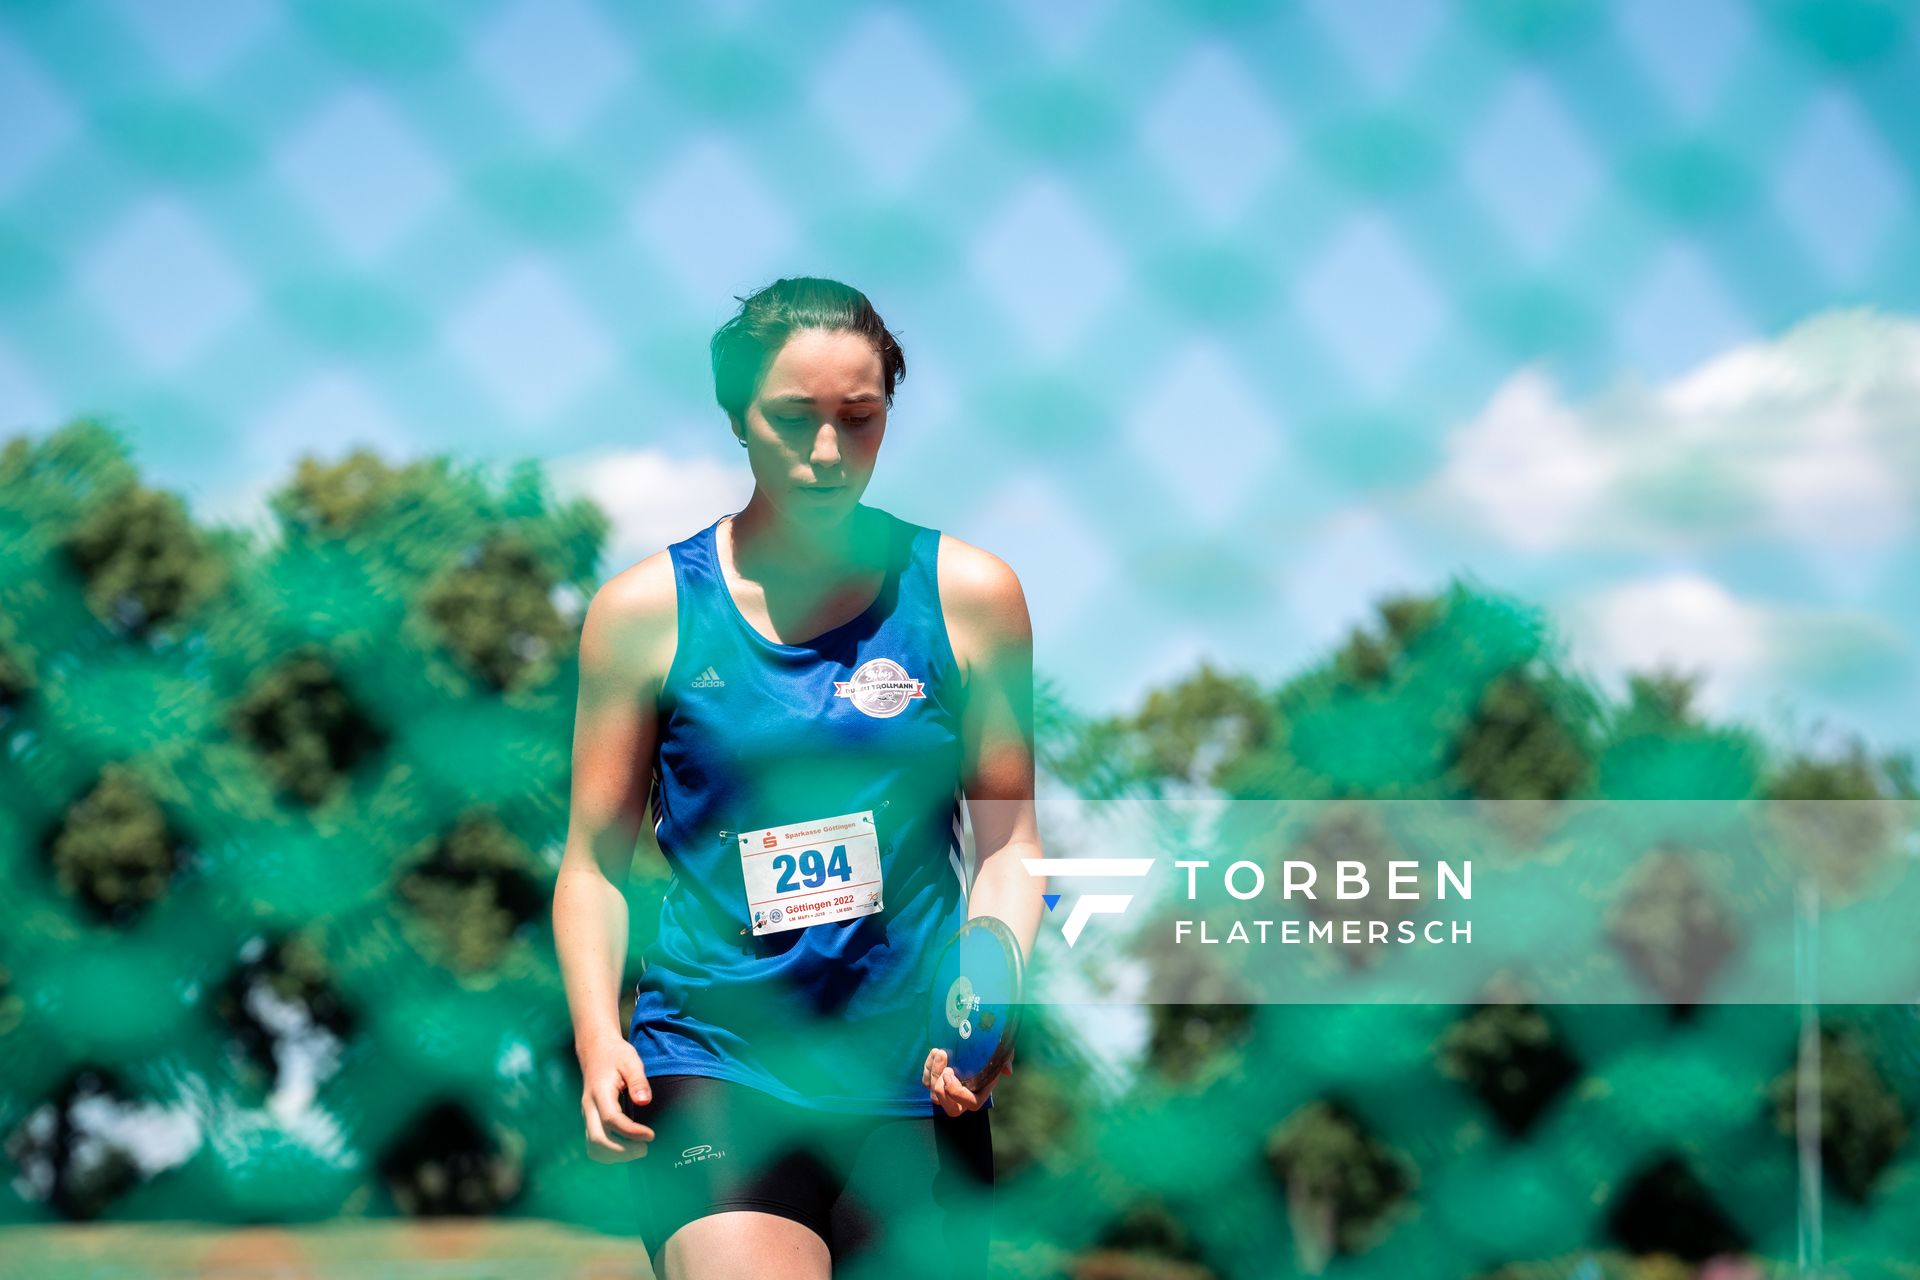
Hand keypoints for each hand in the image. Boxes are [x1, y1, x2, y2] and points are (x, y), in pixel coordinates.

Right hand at [578, 1036, 655, 1162]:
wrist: (595, 1050)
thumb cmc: (615, 1055)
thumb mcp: (631, 1061)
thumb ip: (638, 1081)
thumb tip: (645, 1102)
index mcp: (600, 1092)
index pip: (612, 1119)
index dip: (631, 1132)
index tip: (651, 1135)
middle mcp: (589, 1107)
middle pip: (598, 1139)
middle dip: (622, 1150)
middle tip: (645, 1149)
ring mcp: (587, 1115)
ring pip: (593, 1146)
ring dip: (614, 1155)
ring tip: (638, 1150)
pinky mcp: (590, 1119)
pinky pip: (593, 1143)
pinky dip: (609, 1152)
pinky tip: (627, 1147)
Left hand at [922, 1046, 1012, 1115]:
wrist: (972, 1045)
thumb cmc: (987, 1053)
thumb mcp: (999, 1054)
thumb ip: (1005, 1060)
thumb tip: (1007, 1070)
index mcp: (979, 1094)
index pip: (970, 1104)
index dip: (958, 1093)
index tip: (951, 1073)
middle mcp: (962, 1099)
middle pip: (950, 1108)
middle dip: (943, 1089)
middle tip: (946, 1068)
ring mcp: (947, 1093)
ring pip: (935, 1095)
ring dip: (934, 1074)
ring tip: (940, 1052)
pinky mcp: (935, 1084)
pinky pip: (926, 1082)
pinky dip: (928, 1068)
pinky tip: (934, 1053)